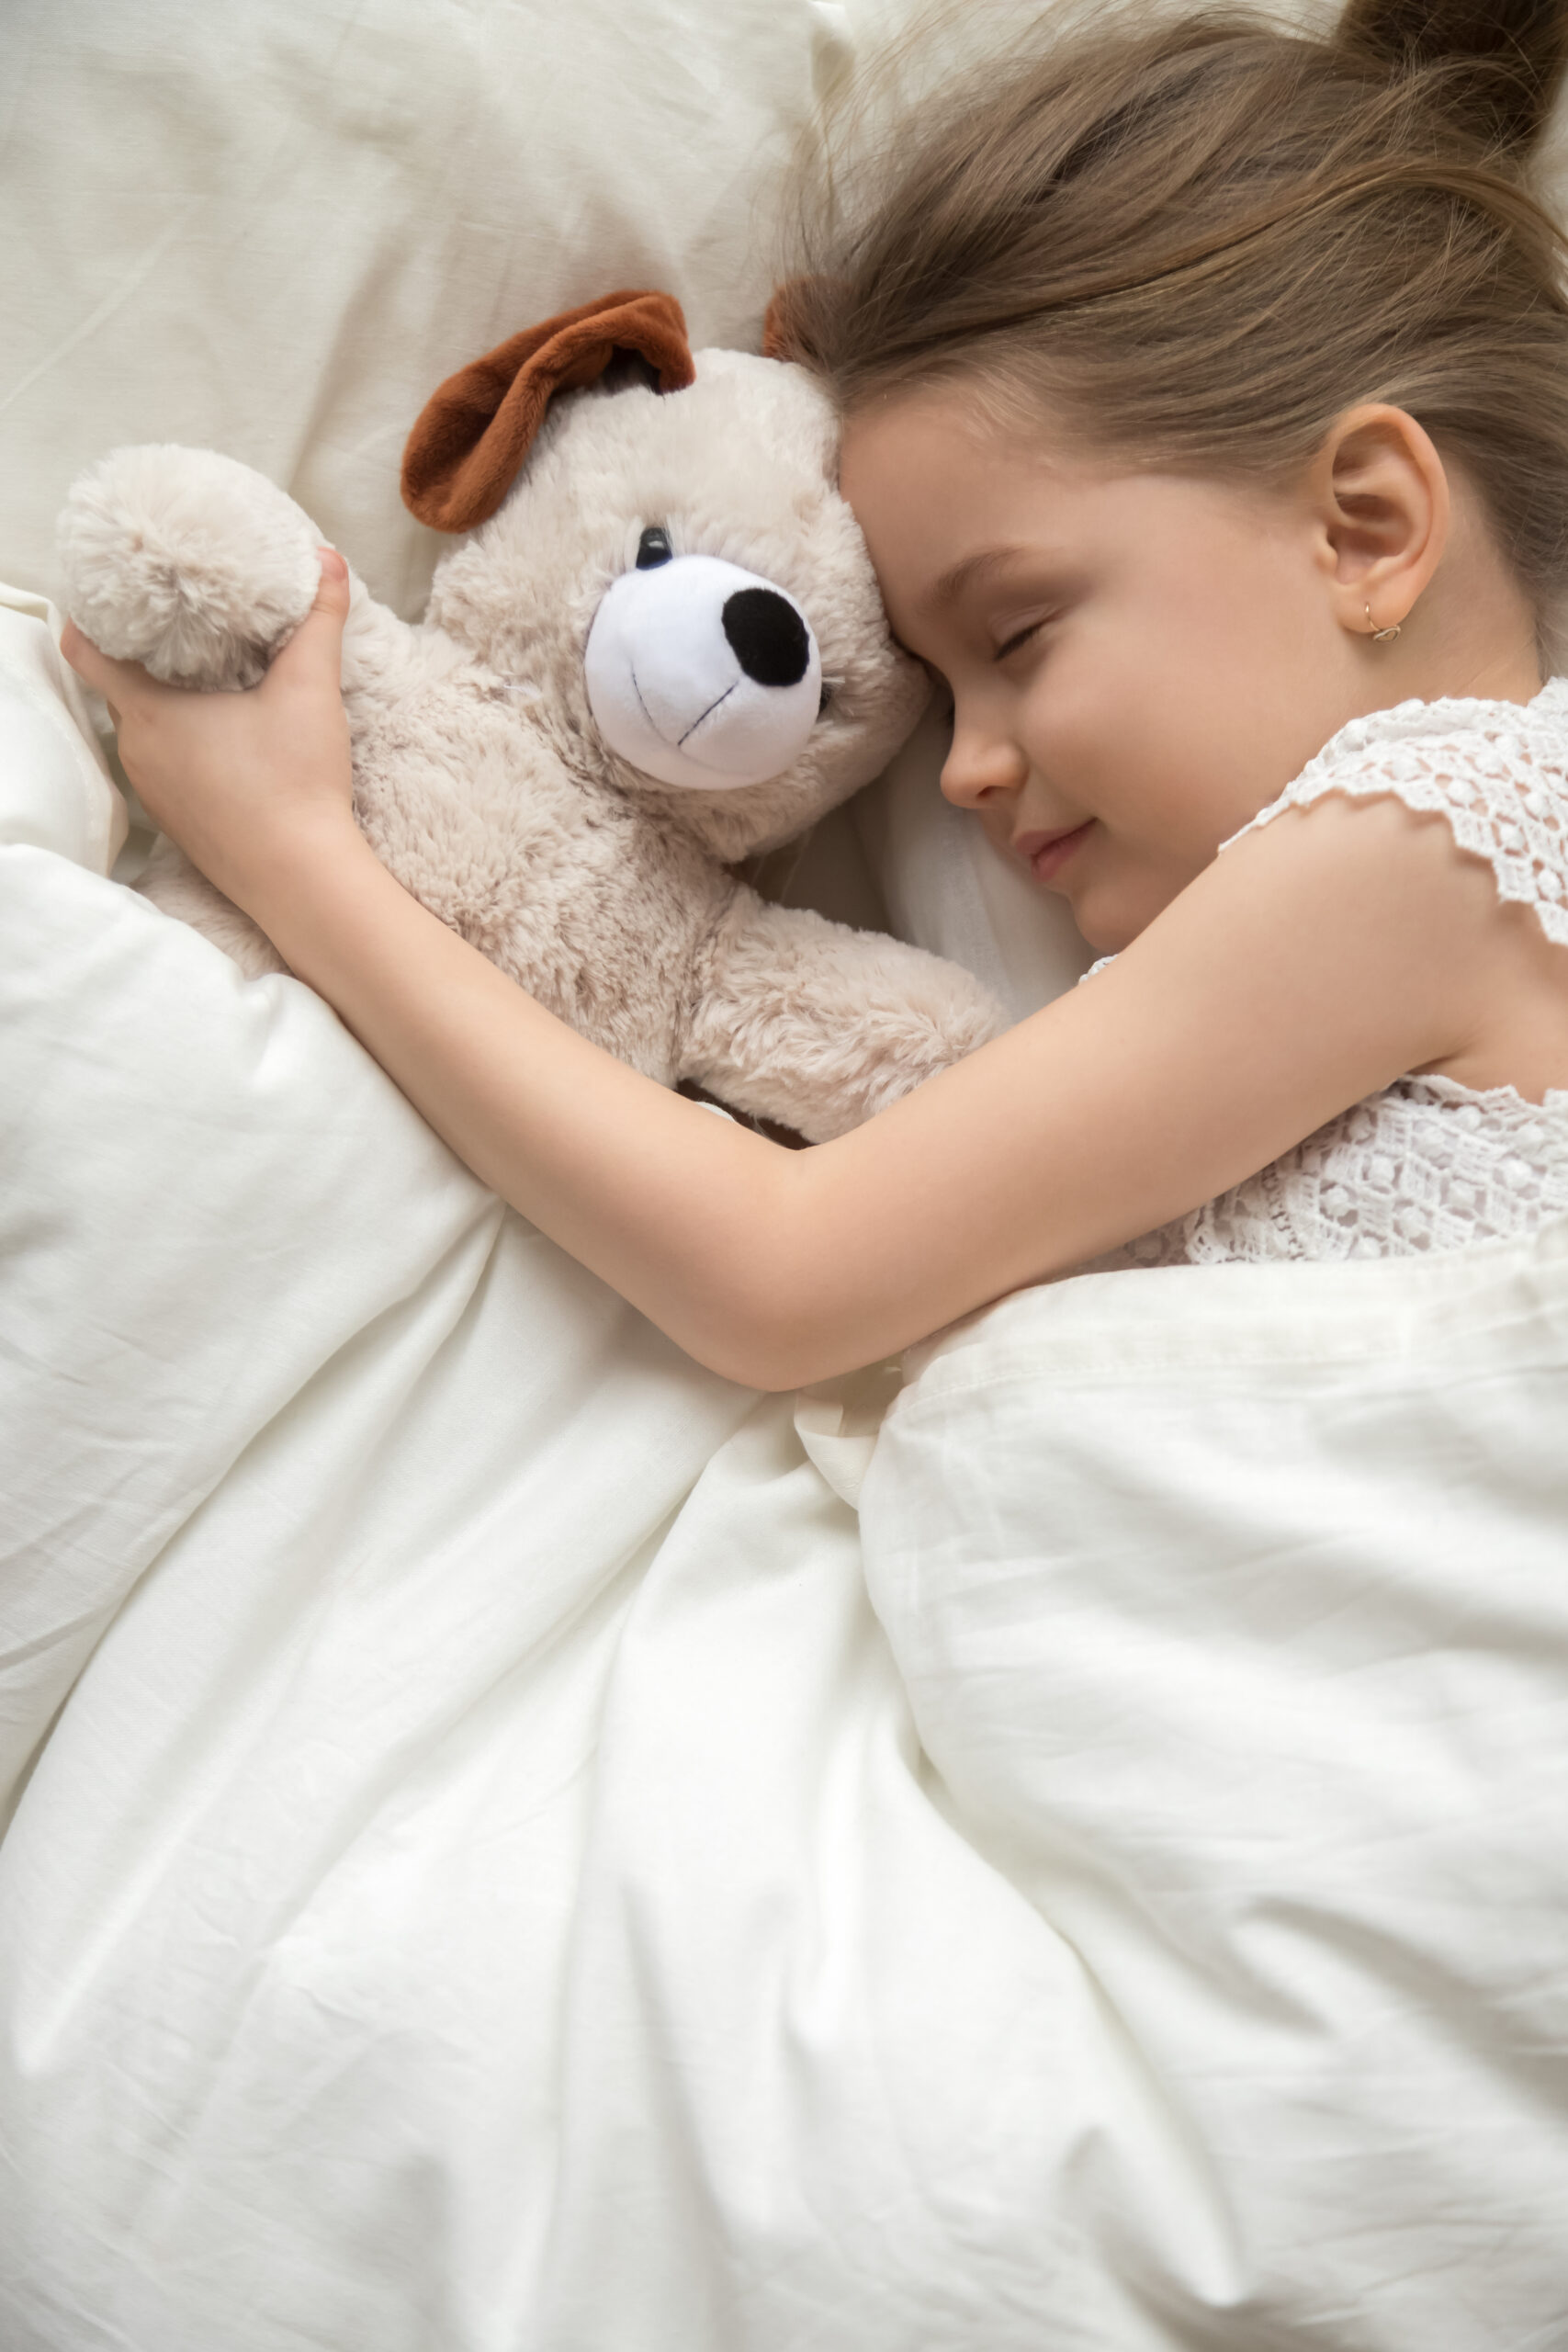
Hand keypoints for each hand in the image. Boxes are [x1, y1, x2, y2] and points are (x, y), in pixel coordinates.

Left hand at [61, 549, 357, 910]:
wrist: (302, 878)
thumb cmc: (294, 783)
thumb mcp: (310, 690)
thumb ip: (318, 620)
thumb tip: (328, 560)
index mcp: (149, 709)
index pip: (85, 649)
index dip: (93, 615)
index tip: (120, 594)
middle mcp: (137, 749)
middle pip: (118, 686)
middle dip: (142, 654)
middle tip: (180, 623)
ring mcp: (154, 790)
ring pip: (142, 728)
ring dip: (164, 701)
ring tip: (204, 676)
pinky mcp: (176, 820)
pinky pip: (163, 766)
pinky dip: (181, 743)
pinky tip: (223, 737)